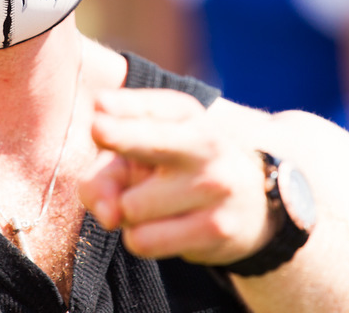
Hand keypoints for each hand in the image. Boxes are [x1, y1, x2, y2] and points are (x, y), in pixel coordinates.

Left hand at [78, 89, 271, 265]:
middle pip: (142, 144)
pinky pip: (143, 240)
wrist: (250, 201)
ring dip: (128, 213)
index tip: (98, 111)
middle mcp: (205, 142)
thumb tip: (108, 216)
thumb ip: (106, 172)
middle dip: (115, 152)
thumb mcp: (140, 156)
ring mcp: (214, 185)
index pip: (145, 108)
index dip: (117, 113)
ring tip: (154, 204)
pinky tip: (164, 227)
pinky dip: (141, 238)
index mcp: (184, 113)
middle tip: (103, 139)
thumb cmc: (175, 169)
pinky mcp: (216, 228)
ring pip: (130, 207)